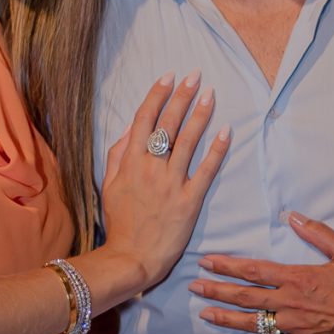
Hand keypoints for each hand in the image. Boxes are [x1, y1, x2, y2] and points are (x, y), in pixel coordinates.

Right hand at [100, 75, 229, 294]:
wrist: (131, 258)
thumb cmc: (120, 223)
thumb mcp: (108, 186)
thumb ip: (117, 155)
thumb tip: (130, 129)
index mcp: (130, 163)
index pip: (145, 120)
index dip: (157, 95)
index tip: (169, 77)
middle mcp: (151, 168)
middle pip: (168, 124)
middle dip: (181, 96)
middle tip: (195, 75)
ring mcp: (171, 184)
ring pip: (187, 141)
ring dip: (200, 114)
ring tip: (210, 94)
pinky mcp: (189, 201)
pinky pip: (205, 171)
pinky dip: (216, 150)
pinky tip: (226, 131)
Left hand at [192, 213, 333, 333]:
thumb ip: (318, 233)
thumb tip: (292, 216)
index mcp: (298, 278)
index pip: (253, 271)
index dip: (227, 266)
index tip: (207, 262)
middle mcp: (290, 303)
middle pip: (245, 297)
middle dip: (217, 291)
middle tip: (194, 287)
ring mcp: (294, 326)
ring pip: (252, 323)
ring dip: (226, 318)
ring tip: (205, 314)